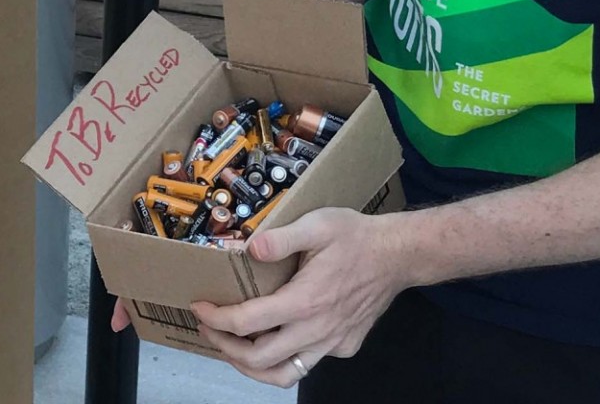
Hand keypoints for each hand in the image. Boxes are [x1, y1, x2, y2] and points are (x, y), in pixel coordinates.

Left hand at [190, 208, 406, 387]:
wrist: (399, 255)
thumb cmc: (356, 237)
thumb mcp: (317, 224)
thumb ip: (280, 237)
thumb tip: (248, 248)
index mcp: (304, 301)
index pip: (246, 323)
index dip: (216, 319)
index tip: (200, 308)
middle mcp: (316, 330)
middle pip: (258, 359)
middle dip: (225, 348)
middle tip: (209, 329)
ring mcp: (332, 343)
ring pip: (283, 375)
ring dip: (252, 366)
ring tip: (234, 348)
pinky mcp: (344, 346)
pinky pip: (307, 362)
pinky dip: (285, 357)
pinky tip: (279, 335)